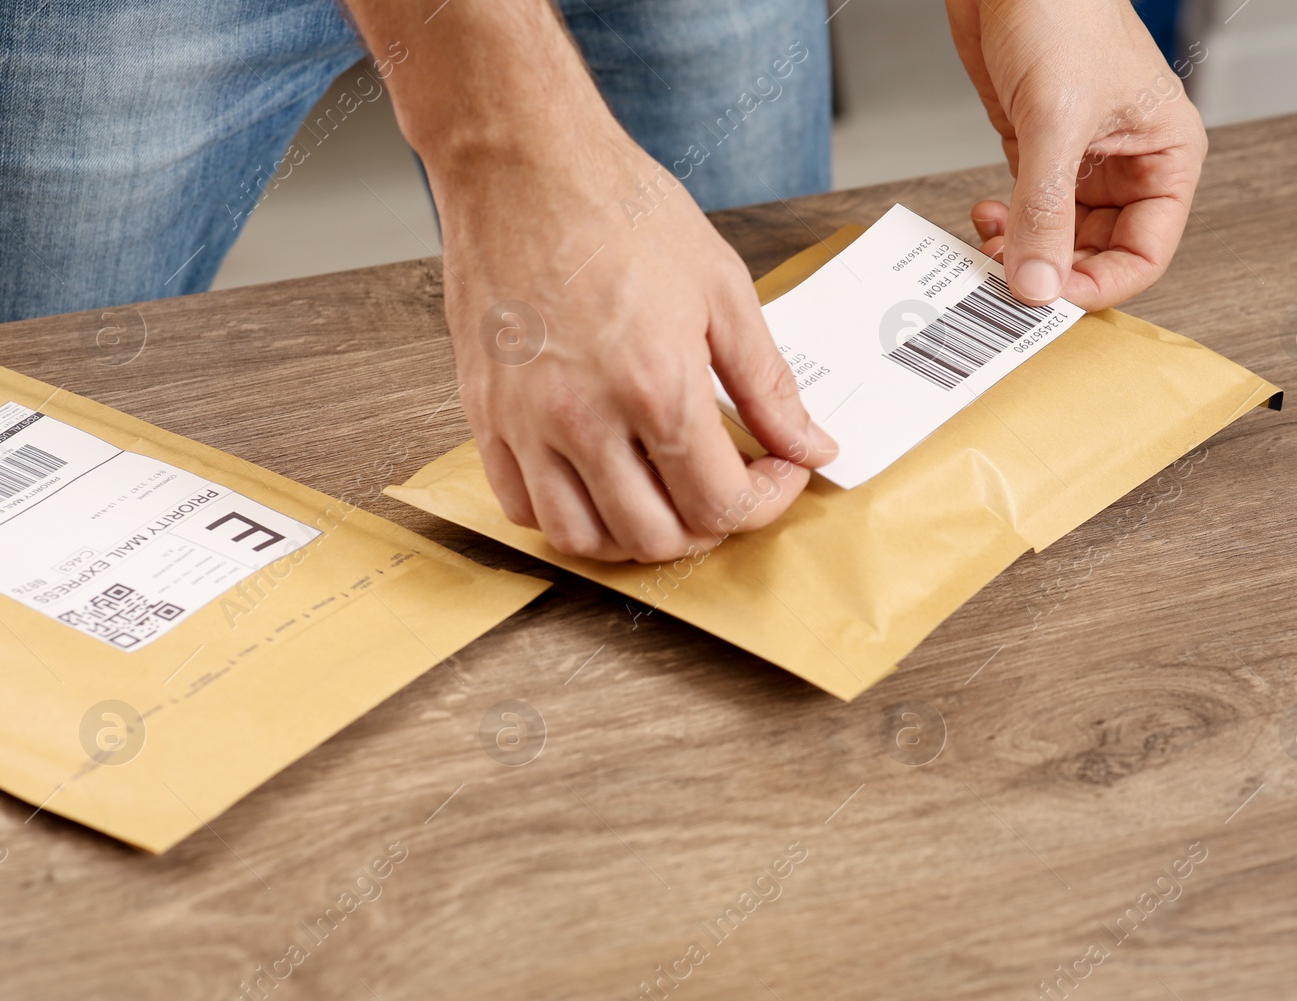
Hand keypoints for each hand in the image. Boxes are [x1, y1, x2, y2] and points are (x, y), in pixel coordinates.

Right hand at [433, 127, 837, 562]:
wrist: (522, 164)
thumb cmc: (618, 210)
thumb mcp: (722, 290)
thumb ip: (769, 384)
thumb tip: (810, 444)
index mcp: (656, 386)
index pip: (721, 503)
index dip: (767, 502)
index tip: (779, 472)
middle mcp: (584, 419)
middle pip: (657, 538)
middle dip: (710, 525)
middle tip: (728, 485)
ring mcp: (525, 424)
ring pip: (584, 540)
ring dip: (637, 537)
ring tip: (666, 497)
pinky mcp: (485, 416)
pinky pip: (521, 507)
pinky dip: (567, 516)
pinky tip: (599, 482)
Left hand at [945, 0, 1205, 309]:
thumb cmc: (1062, 9)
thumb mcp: (1057, 121)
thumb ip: (1046, 210)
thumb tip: (1038, 285)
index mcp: (1166, 156)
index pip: (1145, 253)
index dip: (1099, 285)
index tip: (1051, 300)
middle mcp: (1127, 165)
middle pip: (1099, 254)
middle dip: (1054, 273)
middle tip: (1008, 281)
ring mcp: (1079, 161)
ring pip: (1060, 240)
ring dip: (1023, 255)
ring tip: (991, 249)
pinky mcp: (1037, 152)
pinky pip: (1027, 214)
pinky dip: (1005, 229)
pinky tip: (985, 221)